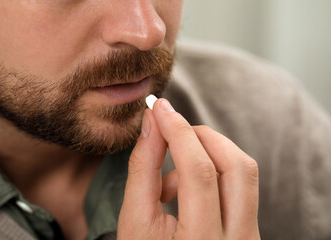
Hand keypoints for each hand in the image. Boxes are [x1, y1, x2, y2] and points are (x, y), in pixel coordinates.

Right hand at [117, 98, 259, 239]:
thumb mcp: (134, 221)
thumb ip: (142, 169)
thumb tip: (153, 124)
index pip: (199, 172)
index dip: (178, 131)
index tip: (160, 108)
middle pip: (237, 166)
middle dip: (201, 136)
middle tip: (171, 132)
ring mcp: (249, 235)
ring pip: (244, 172)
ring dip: (208, 152)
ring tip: (174, 174)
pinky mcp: (249, 227)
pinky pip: (240, 184)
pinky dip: (213, 170)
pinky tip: (187, 189)